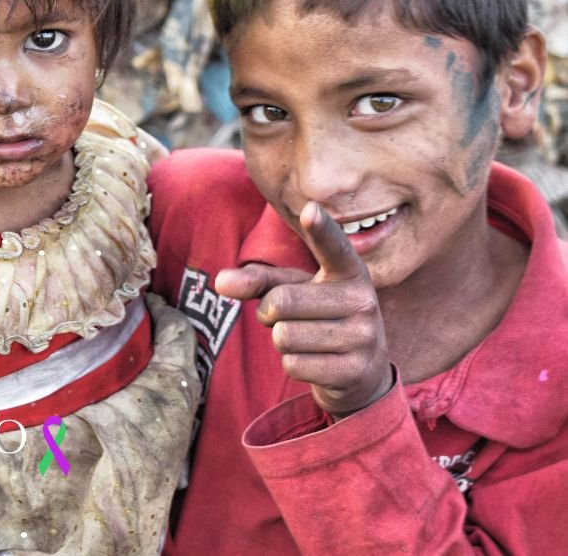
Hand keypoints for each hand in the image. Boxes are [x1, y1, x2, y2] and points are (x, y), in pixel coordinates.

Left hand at [215, 202, 392, 415]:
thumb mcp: (291, 291)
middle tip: (289, 319)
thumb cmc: (318, 318)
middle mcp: (363, 300)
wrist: (361, 374)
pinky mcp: (355, 371)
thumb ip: (256, 281)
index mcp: (348, 272)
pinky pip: (293, 364)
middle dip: (270, 313)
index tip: (309, 209)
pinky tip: (316, 362)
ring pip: (284, 336)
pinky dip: (293, 365)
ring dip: (282, 341)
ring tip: (308, 340)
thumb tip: (219, 282)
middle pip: (280, 302)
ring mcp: (364, 337)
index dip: (321, 229)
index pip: (332, 247)